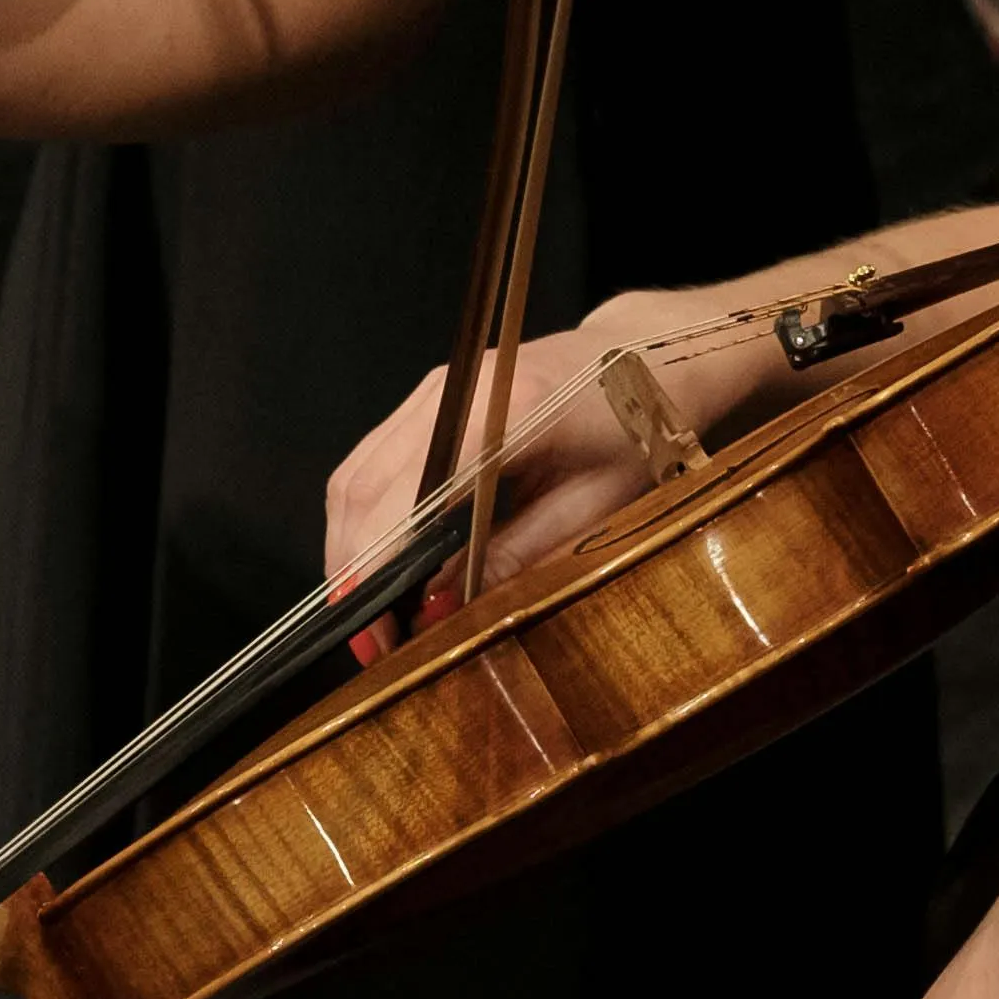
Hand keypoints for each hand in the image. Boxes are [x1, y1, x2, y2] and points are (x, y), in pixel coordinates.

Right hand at [322, 304, 702, 594]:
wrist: (647, 358)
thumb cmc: (633, 433)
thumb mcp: (592, 509)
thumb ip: (513, 558)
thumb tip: (437, 611)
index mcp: (508, 414)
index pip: (415, 496)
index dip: (381, 565)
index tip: (372, 628)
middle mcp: (456, 392)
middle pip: (366, 487)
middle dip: (354, 570)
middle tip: (367, 639)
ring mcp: (436, 390)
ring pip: (356, 475)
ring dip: (351, 548)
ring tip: (369, 612)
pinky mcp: (429, 398)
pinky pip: (372, 462)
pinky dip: (366, 518)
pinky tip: (379, 564)